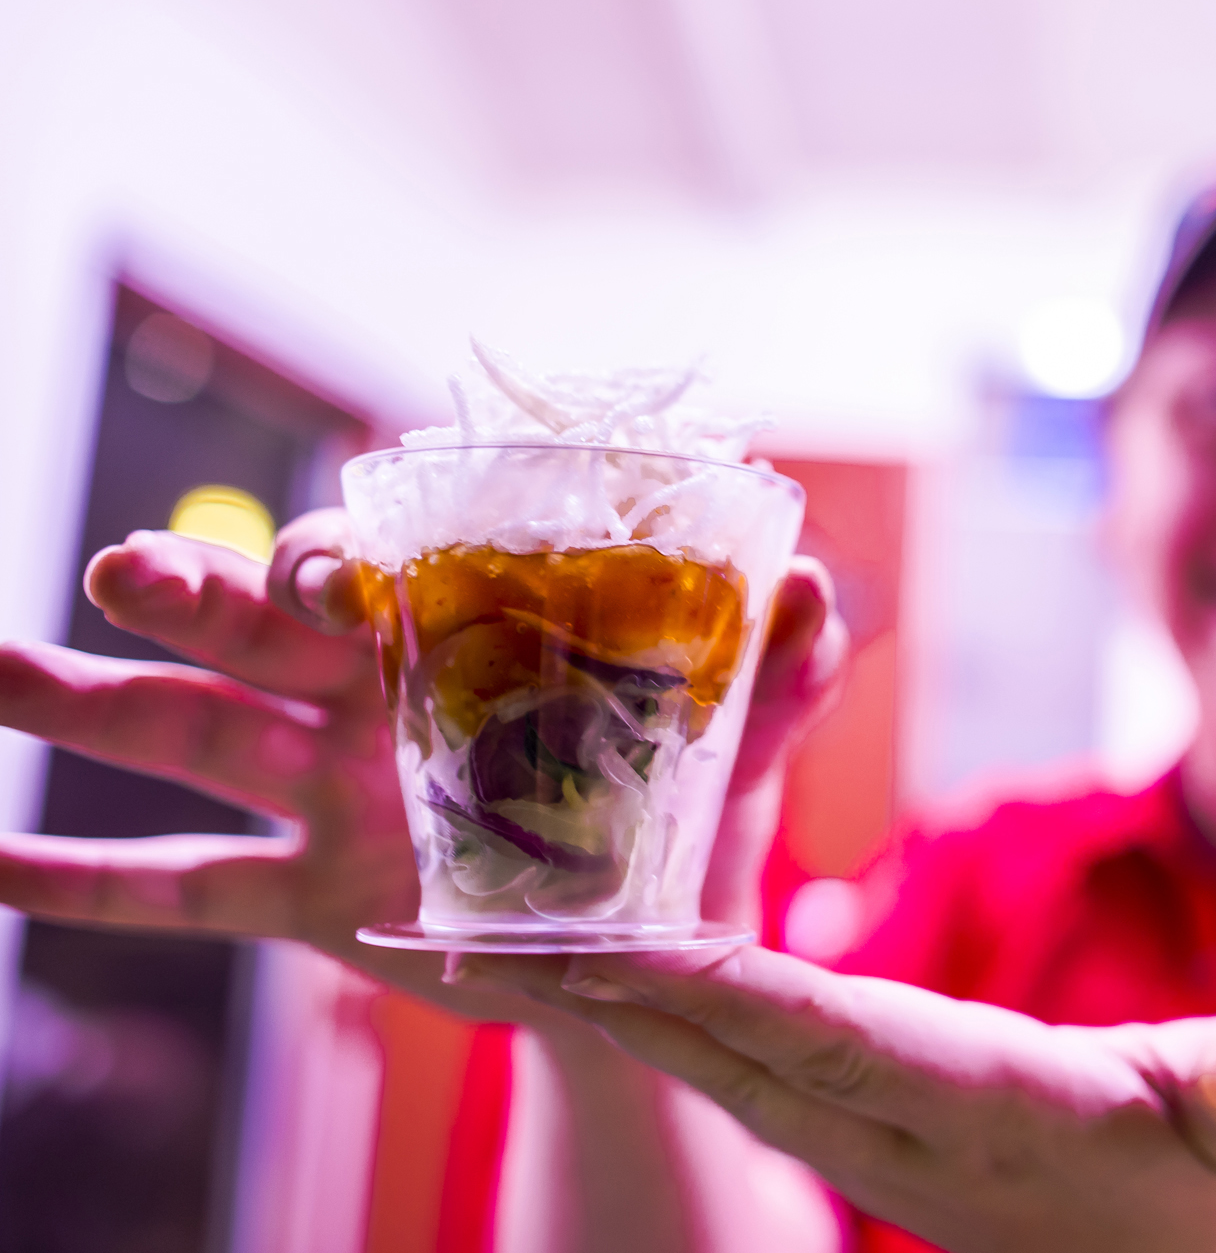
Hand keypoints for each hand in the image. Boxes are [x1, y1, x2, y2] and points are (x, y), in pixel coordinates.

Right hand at [0, 514, 845, 1020]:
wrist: (644, 964)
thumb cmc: (682, 833)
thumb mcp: (730, 757)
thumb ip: (771, 676)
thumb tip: (820, 582)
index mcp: (473, 646)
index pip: (394, 573)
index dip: (350, 562)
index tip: (323, 571)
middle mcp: (378, 700)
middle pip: (265, 631)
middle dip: (196, 595)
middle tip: (125, 571)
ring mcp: (325, 792)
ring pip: (193, 732)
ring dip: (85, 699)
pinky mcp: (300, 892)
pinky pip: (183, 888)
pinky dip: (85, 879)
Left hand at [459, 947, 1215, 1252]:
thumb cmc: (1184, 1172)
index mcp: (971, 1099)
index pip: (832, 1040)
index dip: (731, 994)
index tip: (630, 950)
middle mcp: (882, 1117)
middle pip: (728, 1044)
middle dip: (613, 989)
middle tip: (483, 931)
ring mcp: (846, 1127)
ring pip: (705, 1052)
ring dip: (603, 999)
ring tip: (487, 942)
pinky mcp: (834, 1117)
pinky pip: (723, 1055)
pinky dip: (650, 1009)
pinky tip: (586, 968)